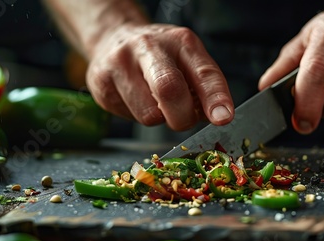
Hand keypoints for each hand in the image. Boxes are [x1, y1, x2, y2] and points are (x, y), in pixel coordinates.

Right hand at [86, 23, 234, 130]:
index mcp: (180, 42)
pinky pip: (128, 117)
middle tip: (183, 119)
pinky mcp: (101, 84)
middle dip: (182, 117)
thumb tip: (214, 116)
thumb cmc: (159, 56)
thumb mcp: (186, 59)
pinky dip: (137, 116)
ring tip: (154, 102)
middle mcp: (149, 47)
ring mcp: (120, 64)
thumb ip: (203, 86)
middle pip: (170, 90)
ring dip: (158, 118)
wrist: (113, 38)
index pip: (203, 72)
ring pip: (148, 114)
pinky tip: (134, 99)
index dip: (215, 97)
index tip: (223, 117)